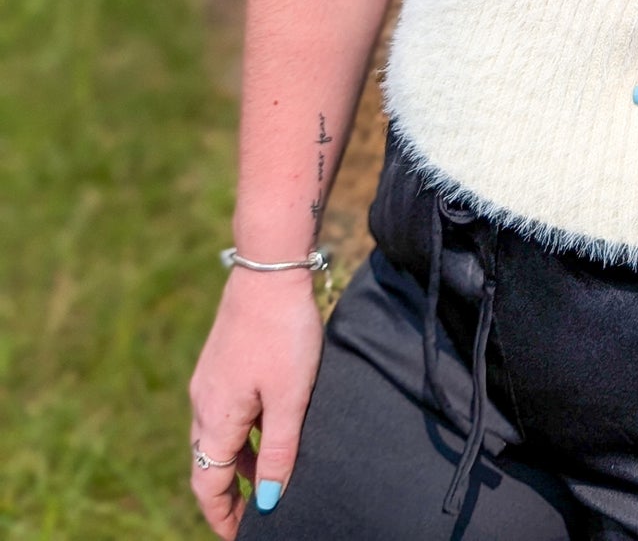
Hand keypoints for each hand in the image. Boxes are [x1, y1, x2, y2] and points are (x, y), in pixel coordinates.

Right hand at [189, 269, 322, 536]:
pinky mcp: (222, 360)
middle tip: (253, 513)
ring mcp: (210, 379)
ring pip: (218, 435)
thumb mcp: (290, 398)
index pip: (206, 484)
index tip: (241, 535)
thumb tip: (265, 500)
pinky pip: (226, 410)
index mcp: (215, 417)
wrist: (270, 268)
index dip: (221, 515)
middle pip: (207, 462)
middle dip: (227, 492)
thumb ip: (279, 451)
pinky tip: (269, 426)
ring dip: (237, 461)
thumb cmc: (283, 333)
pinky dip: (242, 431)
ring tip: (266, 477)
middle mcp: (203, 402)